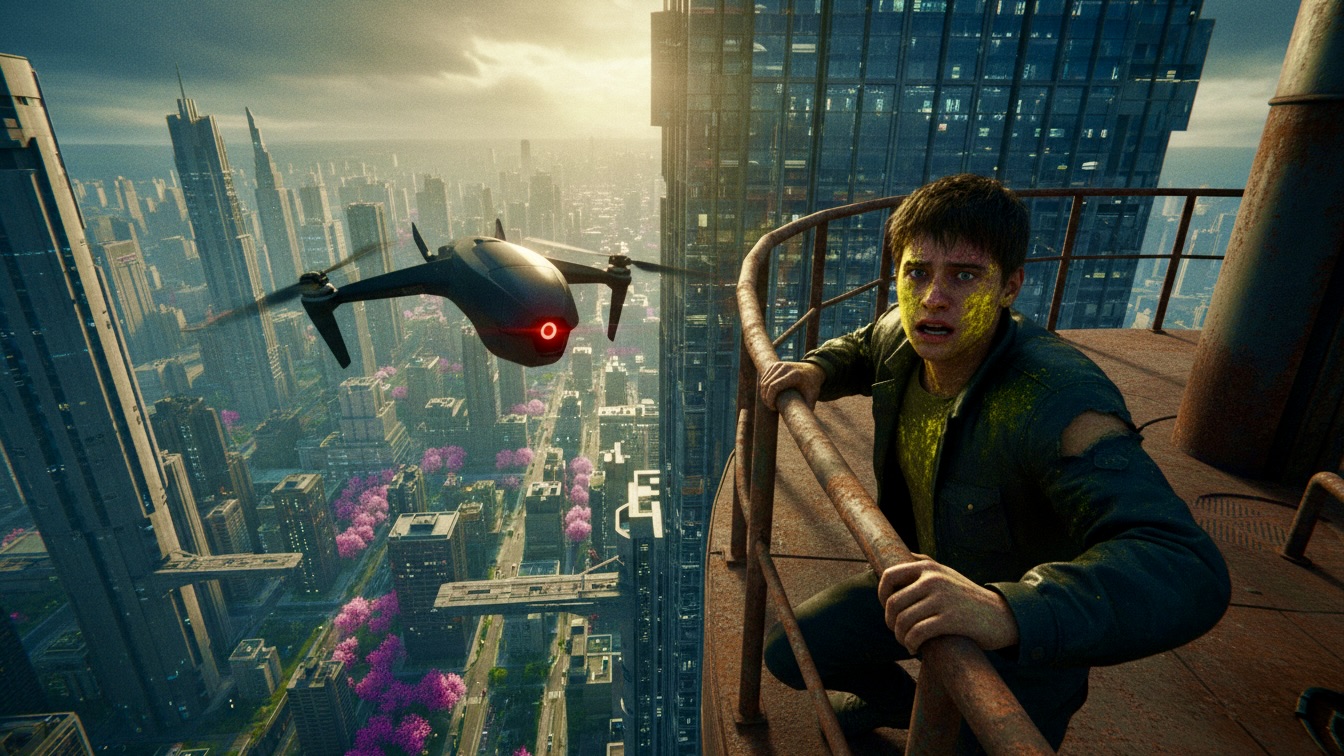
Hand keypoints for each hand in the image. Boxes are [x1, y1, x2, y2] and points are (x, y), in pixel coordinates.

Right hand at [759, 361, 825, 410]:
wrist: (813, 370)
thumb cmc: (812, 386)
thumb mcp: (812, 397)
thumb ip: (808, 409)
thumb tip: (802, 422)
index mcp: (794, 375)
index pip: (774, 386)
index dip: (770, 399)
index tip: (773, 408)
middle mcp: (785, 367)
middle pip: (767, 384)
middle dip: (766, 397)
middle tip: (770, 407)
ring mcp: (780, 364)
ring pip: (764, 380)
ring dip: (763, 393)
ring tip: (769, 403)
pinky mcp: (776, 364)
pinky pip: (765, 376)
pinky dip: (764, 386)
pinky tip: (768, 395)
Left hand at [877, 555, 1019, 654]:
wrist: (1001, 615)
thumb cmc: (967, 598)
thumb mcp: (946, 573)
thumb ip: (923, 565)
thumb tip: (897, 560)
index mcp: (928, 566)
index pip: (888, 576)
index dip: (881, 596)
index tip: (888, 610)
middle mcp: (933, 579)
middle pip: (892, 603)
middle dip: (890, 622)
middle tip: (898, 632)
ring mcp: (942, 599)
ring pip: (903, 621)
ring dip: (900, 637)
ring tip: (907, 642)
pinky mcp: (950, 619)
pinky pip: (917, 634)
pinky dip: (911, 644)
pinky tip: (915, 648)